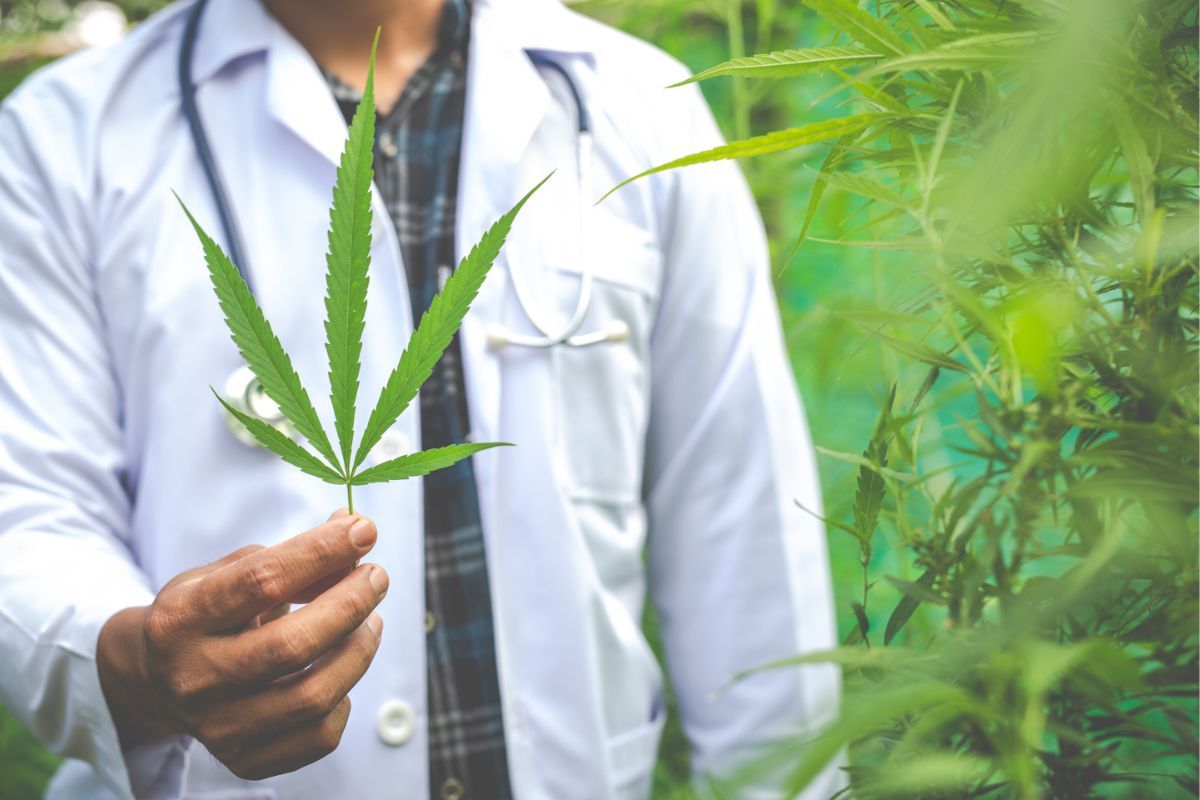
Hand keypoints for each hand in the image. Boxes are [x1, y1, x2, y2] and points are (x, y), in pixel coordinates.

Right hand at [97, 510, 387, 779]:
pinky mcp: (244, 761)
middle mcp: (191, 678)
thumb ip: (291, 555)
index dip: (320, 552)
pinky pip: (320, 736)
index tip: (364, 530)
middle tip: (376, 576)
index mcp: (179, 620)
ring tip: (370, 619)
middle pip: (291, 646)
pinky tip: (339, 670)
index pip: (259, 582)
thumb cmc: (207, 614)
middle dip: (349, 604)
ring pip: (313, 696)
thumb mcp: (230, 572)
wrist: (157, 679)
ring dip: (358, 650)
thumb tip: (354, 532)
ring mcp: (216, 728)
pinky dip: (344, 698)